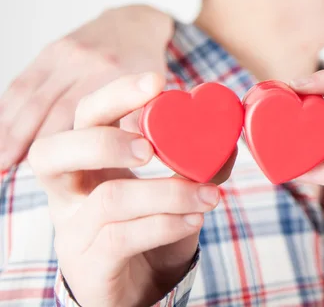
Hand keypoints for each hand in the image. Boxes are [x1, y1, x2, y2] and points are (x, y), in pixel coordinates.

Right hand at [0, 5, 172, 169]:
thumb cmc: (146, 71)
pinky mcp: (49, 52)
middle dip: (26, 141)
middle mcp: (86, 61)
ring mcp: (65, 54)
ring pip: (29, 96)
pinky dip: (5, 110)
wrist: (135, 25)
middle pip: (49, 106)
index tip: (48, 172)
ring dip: (9, 130)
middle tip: (8, 171)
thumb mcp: (154, 94)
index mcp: (115, 73)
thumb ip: (144, 120)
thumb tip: (137, 151)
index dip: (64, 144)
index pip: (83, 113)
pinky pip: (21, 83)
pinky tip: (0, 135)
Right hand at [28, 72, 235, 306]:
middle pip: (53, 151)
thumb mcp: (172, 191)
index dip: (114, 95)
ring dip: (166, 192)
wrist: (138, 288)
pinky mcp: (89, 264)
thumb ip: (194, 164)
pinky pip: (121, 238)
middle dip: (104, 140)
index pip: (84, 117)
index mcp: (88, 161)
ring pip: (107, 199)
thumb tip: (227, 141)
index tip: (157, 82)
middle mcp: (69, 192)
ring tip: (209, 195)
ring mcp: (74, 230)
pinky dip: (165, 223)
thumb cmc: (150, 229)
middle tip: (150, 146)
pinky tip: (195, 219)